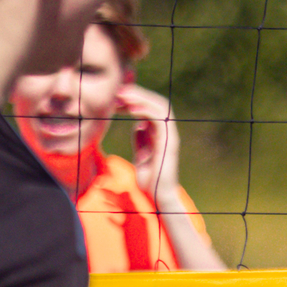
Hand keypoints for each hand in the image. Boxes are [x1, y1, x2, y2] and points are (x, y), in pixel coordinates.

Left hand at [118, 78, 181, 203]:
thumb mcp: (141, 154)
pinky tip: (132, 108)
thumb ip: (141, 138)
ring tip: (124, 95)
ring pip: (159, 107)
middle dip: (137, 94)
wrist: (159, 196)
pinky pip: (160, 119)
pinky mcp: (170, 141)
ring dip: (141, 98)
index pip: (150, 108)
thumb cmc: (150, 178)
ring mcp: (170, 135)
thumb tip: (138, 124)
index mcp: (160, 132)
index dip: (134, 100)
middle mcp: (167, 130)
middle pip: (155, 103)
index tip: (116, 98)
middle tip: (119, 91)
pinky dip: (146, 110)